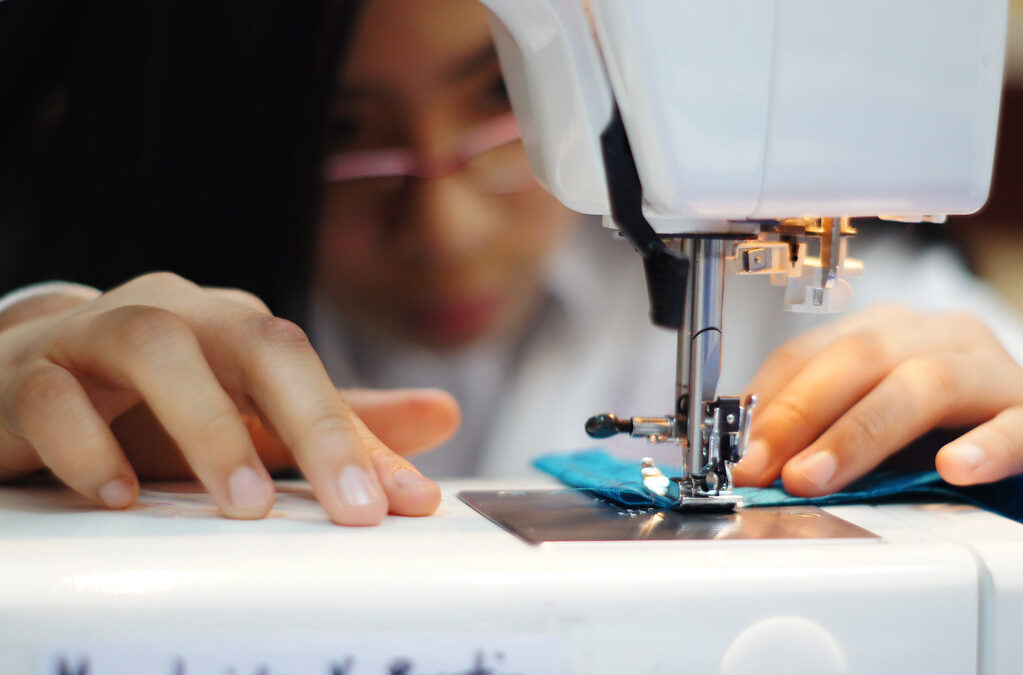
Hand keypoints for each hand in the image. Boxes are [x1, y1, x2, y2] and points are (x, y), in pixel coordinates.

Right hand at [0, 273, 459, 524]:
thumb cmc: (148, 401)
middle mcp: (178, 319)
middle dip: (312, 422)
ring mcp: (96, 337)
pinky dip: (89, 444)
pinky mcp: (26, 375)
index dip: (359, 437)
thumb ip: (338, 422)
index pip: (310, 371)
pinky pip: (54, 396)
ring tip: (247, 504)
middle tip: (350, 504)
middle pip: (255, 342)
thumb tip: (442, 416)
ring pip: (155, 348)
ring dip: (208, 427)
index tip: (403, 504)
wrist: (24, 379)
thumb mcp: (248, 412)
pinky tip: (120, 496)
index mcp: (233, 329)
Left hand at [732, 305, 1022, 495]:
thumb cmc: (940, 423)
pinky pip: (1014, 424)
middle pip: (857, 359)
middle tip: (763, 467)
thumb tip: (752, 462)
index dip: (766, 402)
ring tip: (816, 475)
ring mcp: (988, 370)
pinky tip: (952, 467)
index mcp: (882, 333)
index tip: (733, 450)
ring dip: (858, 434)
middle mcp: (933, 337)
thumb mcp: (869, 417)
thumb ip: (818, 431)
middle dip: (798, 416)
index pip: (810, 353)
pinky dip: (983, 446)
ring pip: (923, 383)